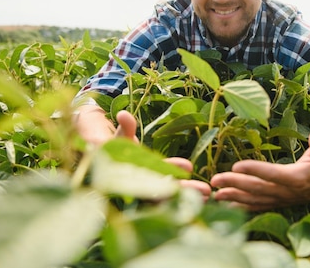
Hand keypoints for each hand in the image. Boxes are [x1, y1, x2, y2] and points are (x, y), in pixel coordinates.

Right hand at [75, 106, 212, 199]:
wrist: (100, 152)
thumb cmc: (107, 142)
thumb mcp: (116, 135)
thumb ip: (124, 127)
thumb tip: (124, 115)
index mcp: (127, 177)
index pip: (150, 179)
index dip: (169, 174)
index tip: (189, 167)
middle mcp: (137, 186)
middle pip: (163, 192)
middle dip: (184, 191)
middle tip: (206, 192)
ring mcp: (146, 188)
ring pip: (169, 194)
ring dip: (188, 194)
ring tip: (208, 193)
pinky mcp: (152, 187)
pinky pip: (170, 192)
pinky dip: (185, 192)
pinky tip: (202, 192)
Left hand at [210, 127, 309, 211]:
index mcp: (297, 179)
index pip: (273, 174)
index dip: (255, 170)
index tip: (236, 165)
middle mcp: (286, 193)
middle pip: (257, 188)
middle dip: (235, 184)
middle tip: (215, 179)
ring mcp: (279, 200)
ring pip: (254, 200)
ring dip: (233, 197)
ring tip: (215, 193)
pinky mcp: (275, 203)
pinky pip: (256, 207)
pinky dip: (240, 207)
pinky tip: (225, 205)